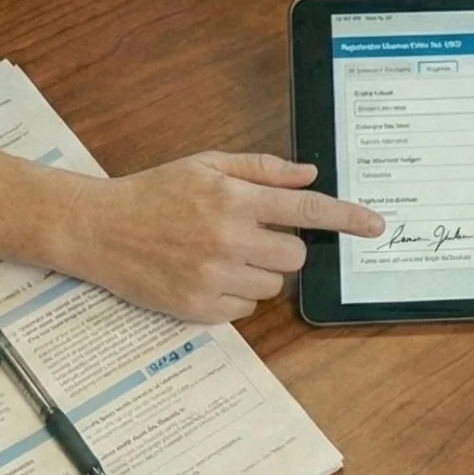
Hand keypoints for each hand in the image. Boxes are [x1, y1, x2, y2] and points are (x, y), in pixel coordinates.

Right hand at [59, 152, 383, 321]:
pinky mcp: (198, 308)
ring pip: (273, 285)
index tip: (375, 225)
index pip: (304, 210)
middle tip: (253, 235)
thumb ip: (261, 170)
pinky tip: (206, 275)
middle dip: (284, 246)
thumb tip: (310, 175)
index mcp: (232, 200)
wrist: (97, 229)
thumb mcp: (205, 166)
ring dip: (260, 272)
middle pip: (295, 255)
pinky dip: (236, 295)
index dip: (346, 218)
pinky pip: (245, 308)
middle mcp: (227, 240)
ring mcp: (213, 278)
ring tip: (221, 254)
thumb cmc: (153, 193)